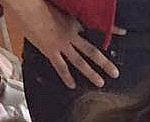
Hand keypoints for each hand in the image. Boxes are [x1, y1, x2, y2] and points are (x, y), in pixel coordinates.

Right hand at [3, 0, 120, 87]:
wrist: (26, 5)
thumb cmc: (40, 3)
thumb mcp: (59, 6)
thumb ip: (67, 14)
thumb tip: (72, 16)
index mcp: (73, 22)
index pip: (97, 26)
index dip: (112, 29)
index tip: (123, 32)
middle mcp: (71, 35)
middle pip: (92, 51)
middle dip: (104, 63)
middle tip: (115, 73)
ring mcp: (61, 44)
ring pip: (79, 62)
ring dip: (90, 73)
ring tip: (100, 83)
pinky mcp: (50, 50)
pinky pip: (60, 66)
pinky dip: (66, 77)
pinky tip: (72, 85)